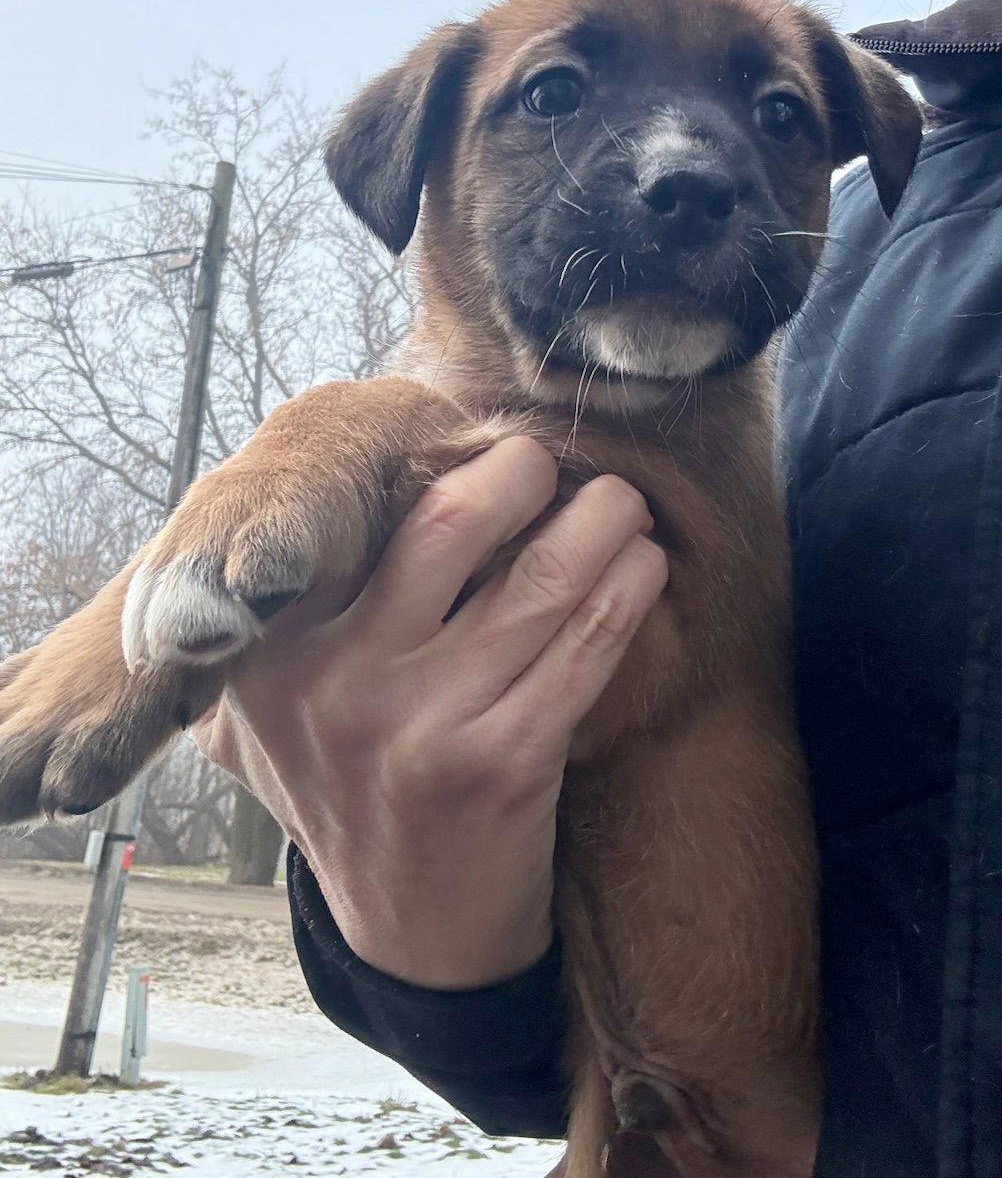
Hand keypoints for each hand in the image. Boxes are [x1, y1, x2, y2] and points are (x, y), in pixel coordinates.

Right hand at [194, 437, 667, 988]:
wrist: (408, 931)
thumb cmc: (356, 787)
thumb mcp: (286, 706)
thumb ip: (298, 615)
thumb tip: (371, 484)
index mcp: (274, 651)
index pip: (356, 518)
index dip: (428, 458)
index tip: (472, 438)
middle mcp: (337, 679)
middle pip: (450, 522)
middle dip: (521, 469)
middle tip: (553, 459)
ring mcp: (423, 725)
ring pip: (537, 581)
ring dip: (599, 521)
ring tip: (622, 502)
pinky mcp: (504, 765)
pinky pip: (584, 648)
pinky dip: (626, 591)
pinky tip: (642, 565)